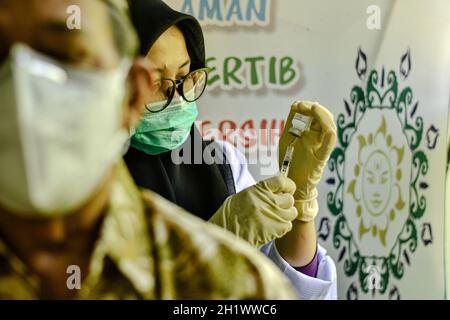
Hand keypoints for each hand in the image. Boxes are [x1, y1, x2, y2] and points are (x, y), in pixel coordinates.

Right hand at [209, 176, 297, 246]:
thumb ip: (260, 193)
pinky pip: (288, 225)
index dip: (288, 185)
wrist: (228, 234)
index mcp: (258, 190)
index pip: (281, 182)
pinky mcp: (277, 229)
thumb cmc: (231, 216)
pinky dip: (282, 227)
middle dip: (285, 203)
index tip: (288, 188)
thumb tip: (273, 192)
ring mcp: (274, 215)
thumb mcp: (242, 196)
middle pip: (289, 198)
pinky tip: (272, 227)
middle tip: (278, 206)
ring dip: (286, 215)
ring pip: (292, 212)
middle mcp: (268, 201)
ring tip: (275, 218)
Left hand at [278, 101, 336, 220]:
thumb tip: (296, 105)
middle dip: (315, 109)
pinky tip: (324, 125)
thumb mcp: (287, 139)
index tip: (298, 104)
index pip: (317, 116)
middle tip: (302, 105)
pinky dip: (329, 132)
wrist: (291, 185)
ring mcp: (322, 148)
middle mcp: (320, 140)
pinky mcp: (321, 157)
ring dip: (321, 115)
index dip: (309, 107)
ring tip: (310, 108)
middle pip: (326, 119)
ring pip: (330, 127)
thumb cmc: (288, 162)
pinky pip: (330, 143)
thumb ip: (292, 124)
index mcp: (313, 135)